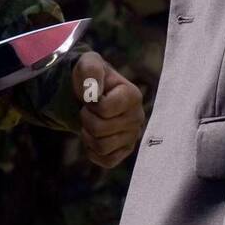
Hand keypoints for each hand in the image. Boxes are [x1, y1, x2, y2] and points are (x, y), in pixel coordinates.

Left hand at [72, 52, 144, 168]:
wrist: (89, 94)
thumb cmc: (91, 78)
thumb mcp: (88, 63)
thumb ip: (91, 70)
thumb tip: (95, 93)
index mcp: (133, 96)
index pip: (104, 109)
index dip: (90, 104)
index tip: (92, 96)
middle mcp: (138, 117)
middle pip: (100, 130)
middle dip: (86, 119)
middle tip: (89, 110)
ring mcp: (133, 136)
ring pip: (102, 147)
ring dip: (88, 135)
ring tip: (91, 123)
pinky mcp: (126, 151)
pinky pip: (106, 161)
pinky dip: (93, 151)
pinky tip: (94, 137)